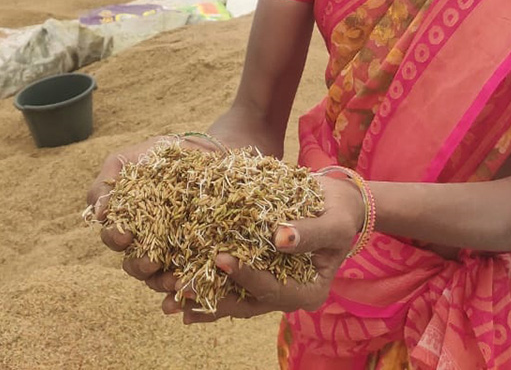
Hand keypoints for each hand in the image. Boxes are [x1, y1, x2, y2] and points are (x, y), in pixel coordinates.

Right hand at [86, 135, 217, 289]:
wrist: (203, 149)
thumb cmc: (160, 153)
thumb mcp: (128, 159)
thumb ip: (107, 182)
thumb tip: (97, 213)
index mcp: (125, 222)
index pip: (113, 238)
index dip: (116, 239)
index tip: (126, 235)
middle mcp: (144, 241)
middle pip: (134, 266)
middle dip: (140, 266)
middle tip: (152, 261)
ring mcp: (170, 250)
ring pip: (158, 277)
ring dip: (163, 281)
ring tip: (175, 279)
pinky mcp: (196, 253)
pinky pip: (189, 274)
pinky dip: (189, 281)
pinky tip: (193, 281)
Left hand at [165, 174, 365, 323]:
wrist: (339, 206)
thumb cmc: (340, 211)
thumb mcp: (333, 222)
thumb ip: (309, 233)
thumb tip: (280, 239)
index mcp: (309, 291)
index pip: (273, 289)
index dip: (246, 276)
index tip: (220, 257)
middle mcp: (288, 297)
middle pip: (247, 304)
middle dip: (211, 297)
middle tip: (180, 287)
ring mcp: (272, 290)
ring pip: (234, 300)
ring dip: (202, 298)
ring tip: (169, 295)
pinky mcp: (259, 276)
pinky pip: (231, 288)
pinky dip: (207, 287)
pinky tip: (179, 292)